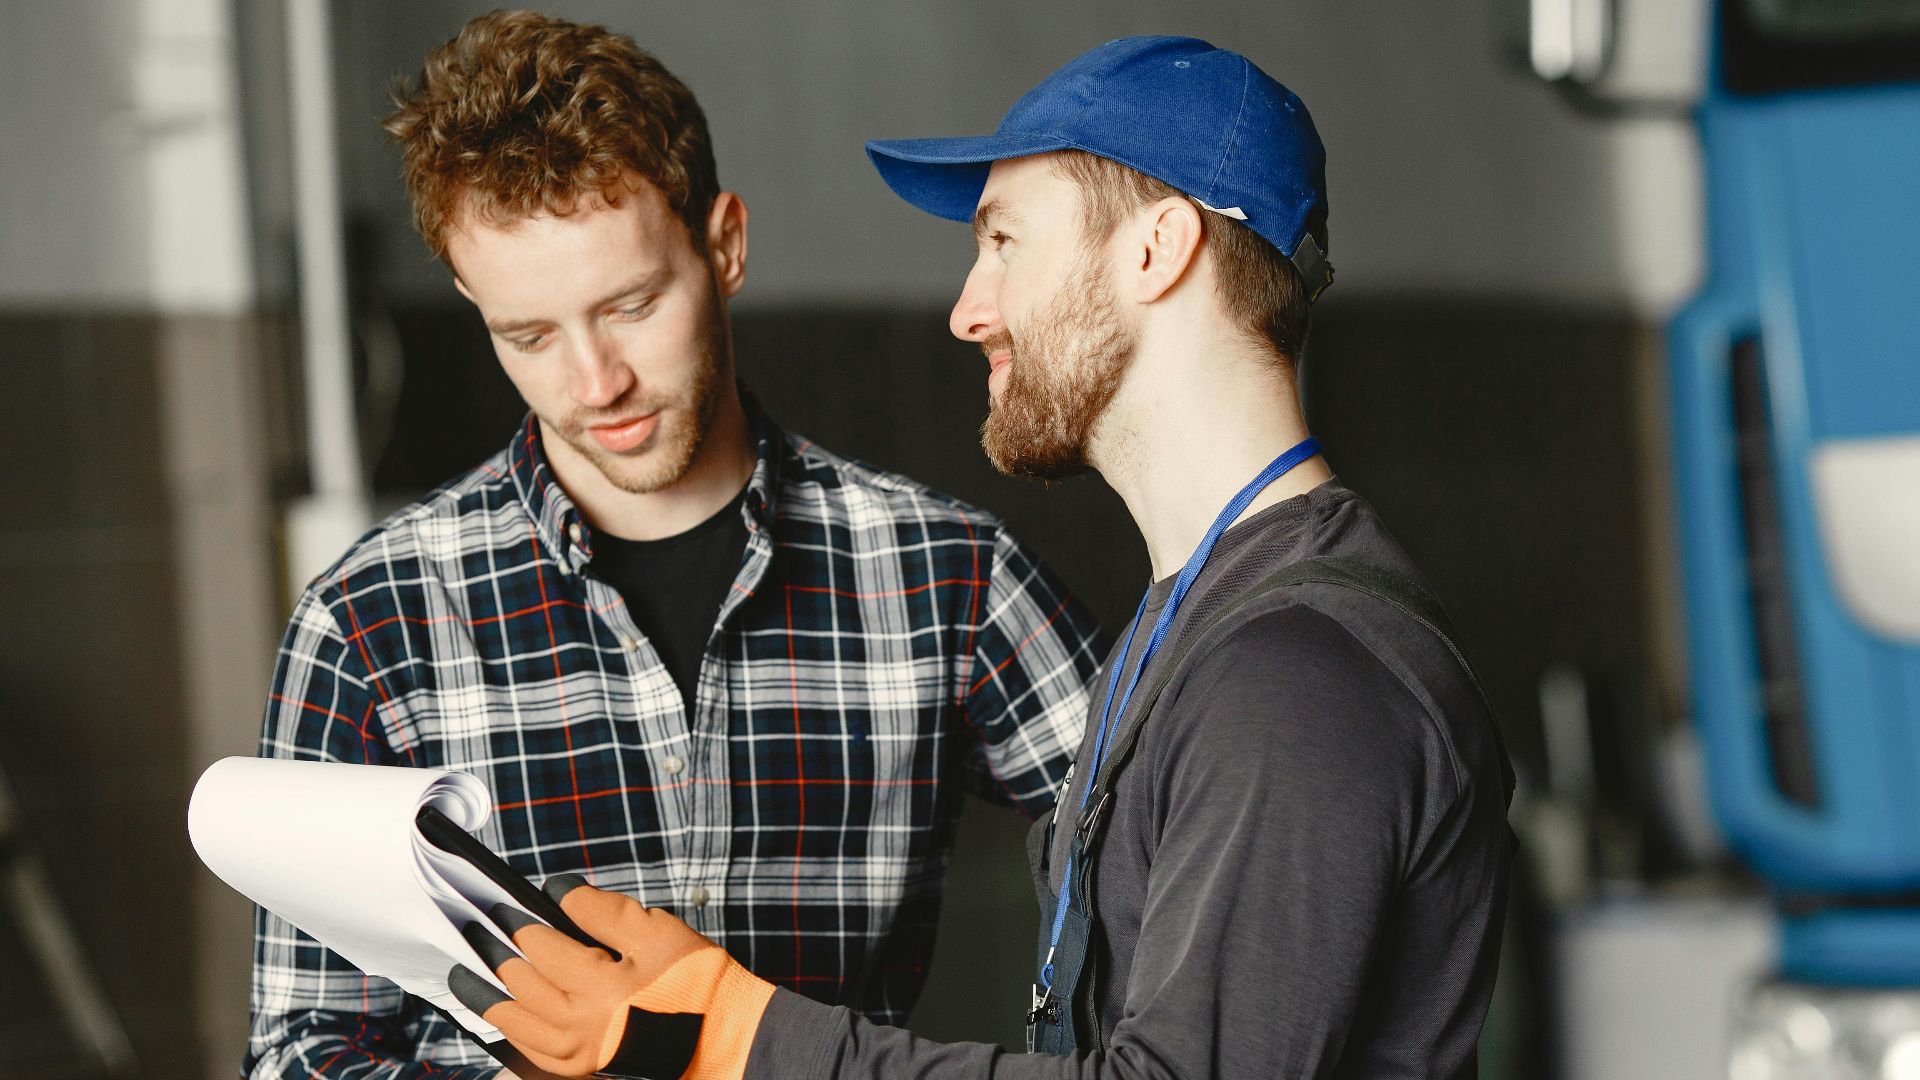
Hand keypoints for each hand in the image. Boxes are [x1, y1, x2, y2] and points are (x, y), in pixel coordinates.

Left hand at [449, 876, 774, 1079]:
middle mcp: (578, 1024)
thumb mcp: (656, 930)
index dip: (516, 920)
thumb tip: (558, 891)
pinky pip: (529, 1050)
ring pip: (515, 1021)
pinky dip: (509, 1030)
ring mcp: (576, 1052)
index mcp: (599, 986)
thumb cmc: (693, 979)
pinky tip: (500, 1014)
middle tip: (471, 931)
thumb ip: (603, 909)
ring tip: (466, 974)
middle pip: (519, 983)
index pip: (540, 945)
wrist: (719, 1036)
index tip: (498, 902)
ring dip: (486, 995)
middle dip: (492, 952)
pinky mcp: (581, 1067)